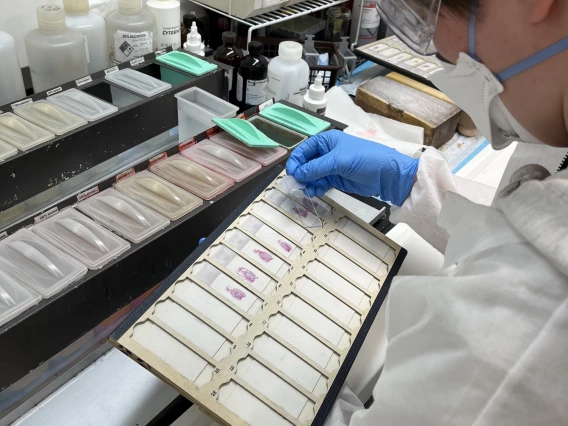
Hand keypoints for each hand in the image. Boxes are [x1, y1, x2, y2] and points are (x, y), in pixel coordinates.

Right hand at [286, 130, 418, 205]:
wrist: (387, 175)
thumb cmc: (365, 159)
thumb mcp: (339, 161)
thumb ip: (317, 167)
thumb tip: (298, 174)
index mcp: (327, 141)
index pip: (304, 149)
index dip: (296, 160)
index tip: (291, 173)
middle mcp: (327, 152)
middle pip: (306, 163)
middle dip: (301, 173)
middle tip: (297, 185)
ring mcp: (331, 166)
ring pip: (312, 175)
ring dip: (308, 183)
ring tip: (308, 191)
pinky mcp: (336, 179)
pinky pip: (320, 183)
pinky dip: (316, 188)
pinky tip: (315, 192)